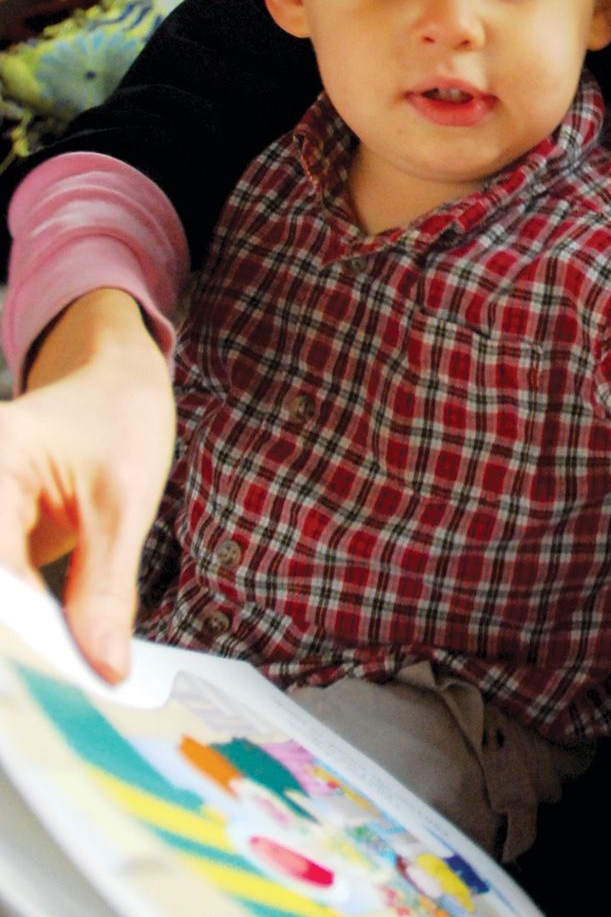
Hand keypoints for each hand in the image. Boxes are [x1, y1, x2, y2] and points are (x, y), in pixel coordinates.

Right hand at [0, 289, 175, 682]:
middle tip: (57, 702)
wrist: (108, 382)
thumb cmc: (118, 423)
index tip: (58, 693)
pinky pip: (3, 598)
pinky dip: (19, 632)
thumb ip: (106, 586)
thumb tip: (104, 671)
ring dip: (20, 644)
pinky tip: (44, 663)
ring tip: (56, 691)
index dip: (23, 642)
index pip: (0, 575)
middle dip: (20, 648)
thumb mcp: (125, 500)